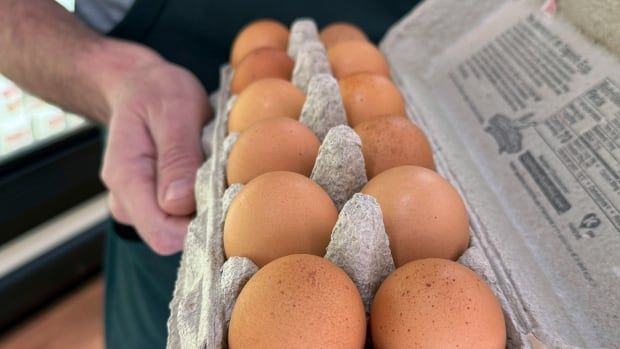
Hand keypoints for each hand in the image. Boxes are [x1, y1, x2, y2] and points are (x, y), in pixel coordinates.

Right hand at [101, 59, 210, 254]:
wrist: (138, 85)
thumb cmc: (157, 92)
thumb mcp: (174, 110)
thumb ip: (177, 157)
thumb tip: (179, 203)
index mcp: (127, 180)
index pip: (163, 234)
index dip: (198, 227)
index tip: (224, 199)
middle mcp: (127, 202)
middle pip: (173, 237)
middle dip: (202, 214)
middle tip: (219, 173)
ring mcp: (138, 205)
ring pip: (179, 228)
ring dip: (202, 204)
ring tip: (207, 164)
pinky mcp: (153, 202)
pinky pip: (181, 216)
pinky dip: (198, 199)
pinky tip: (202, 170)